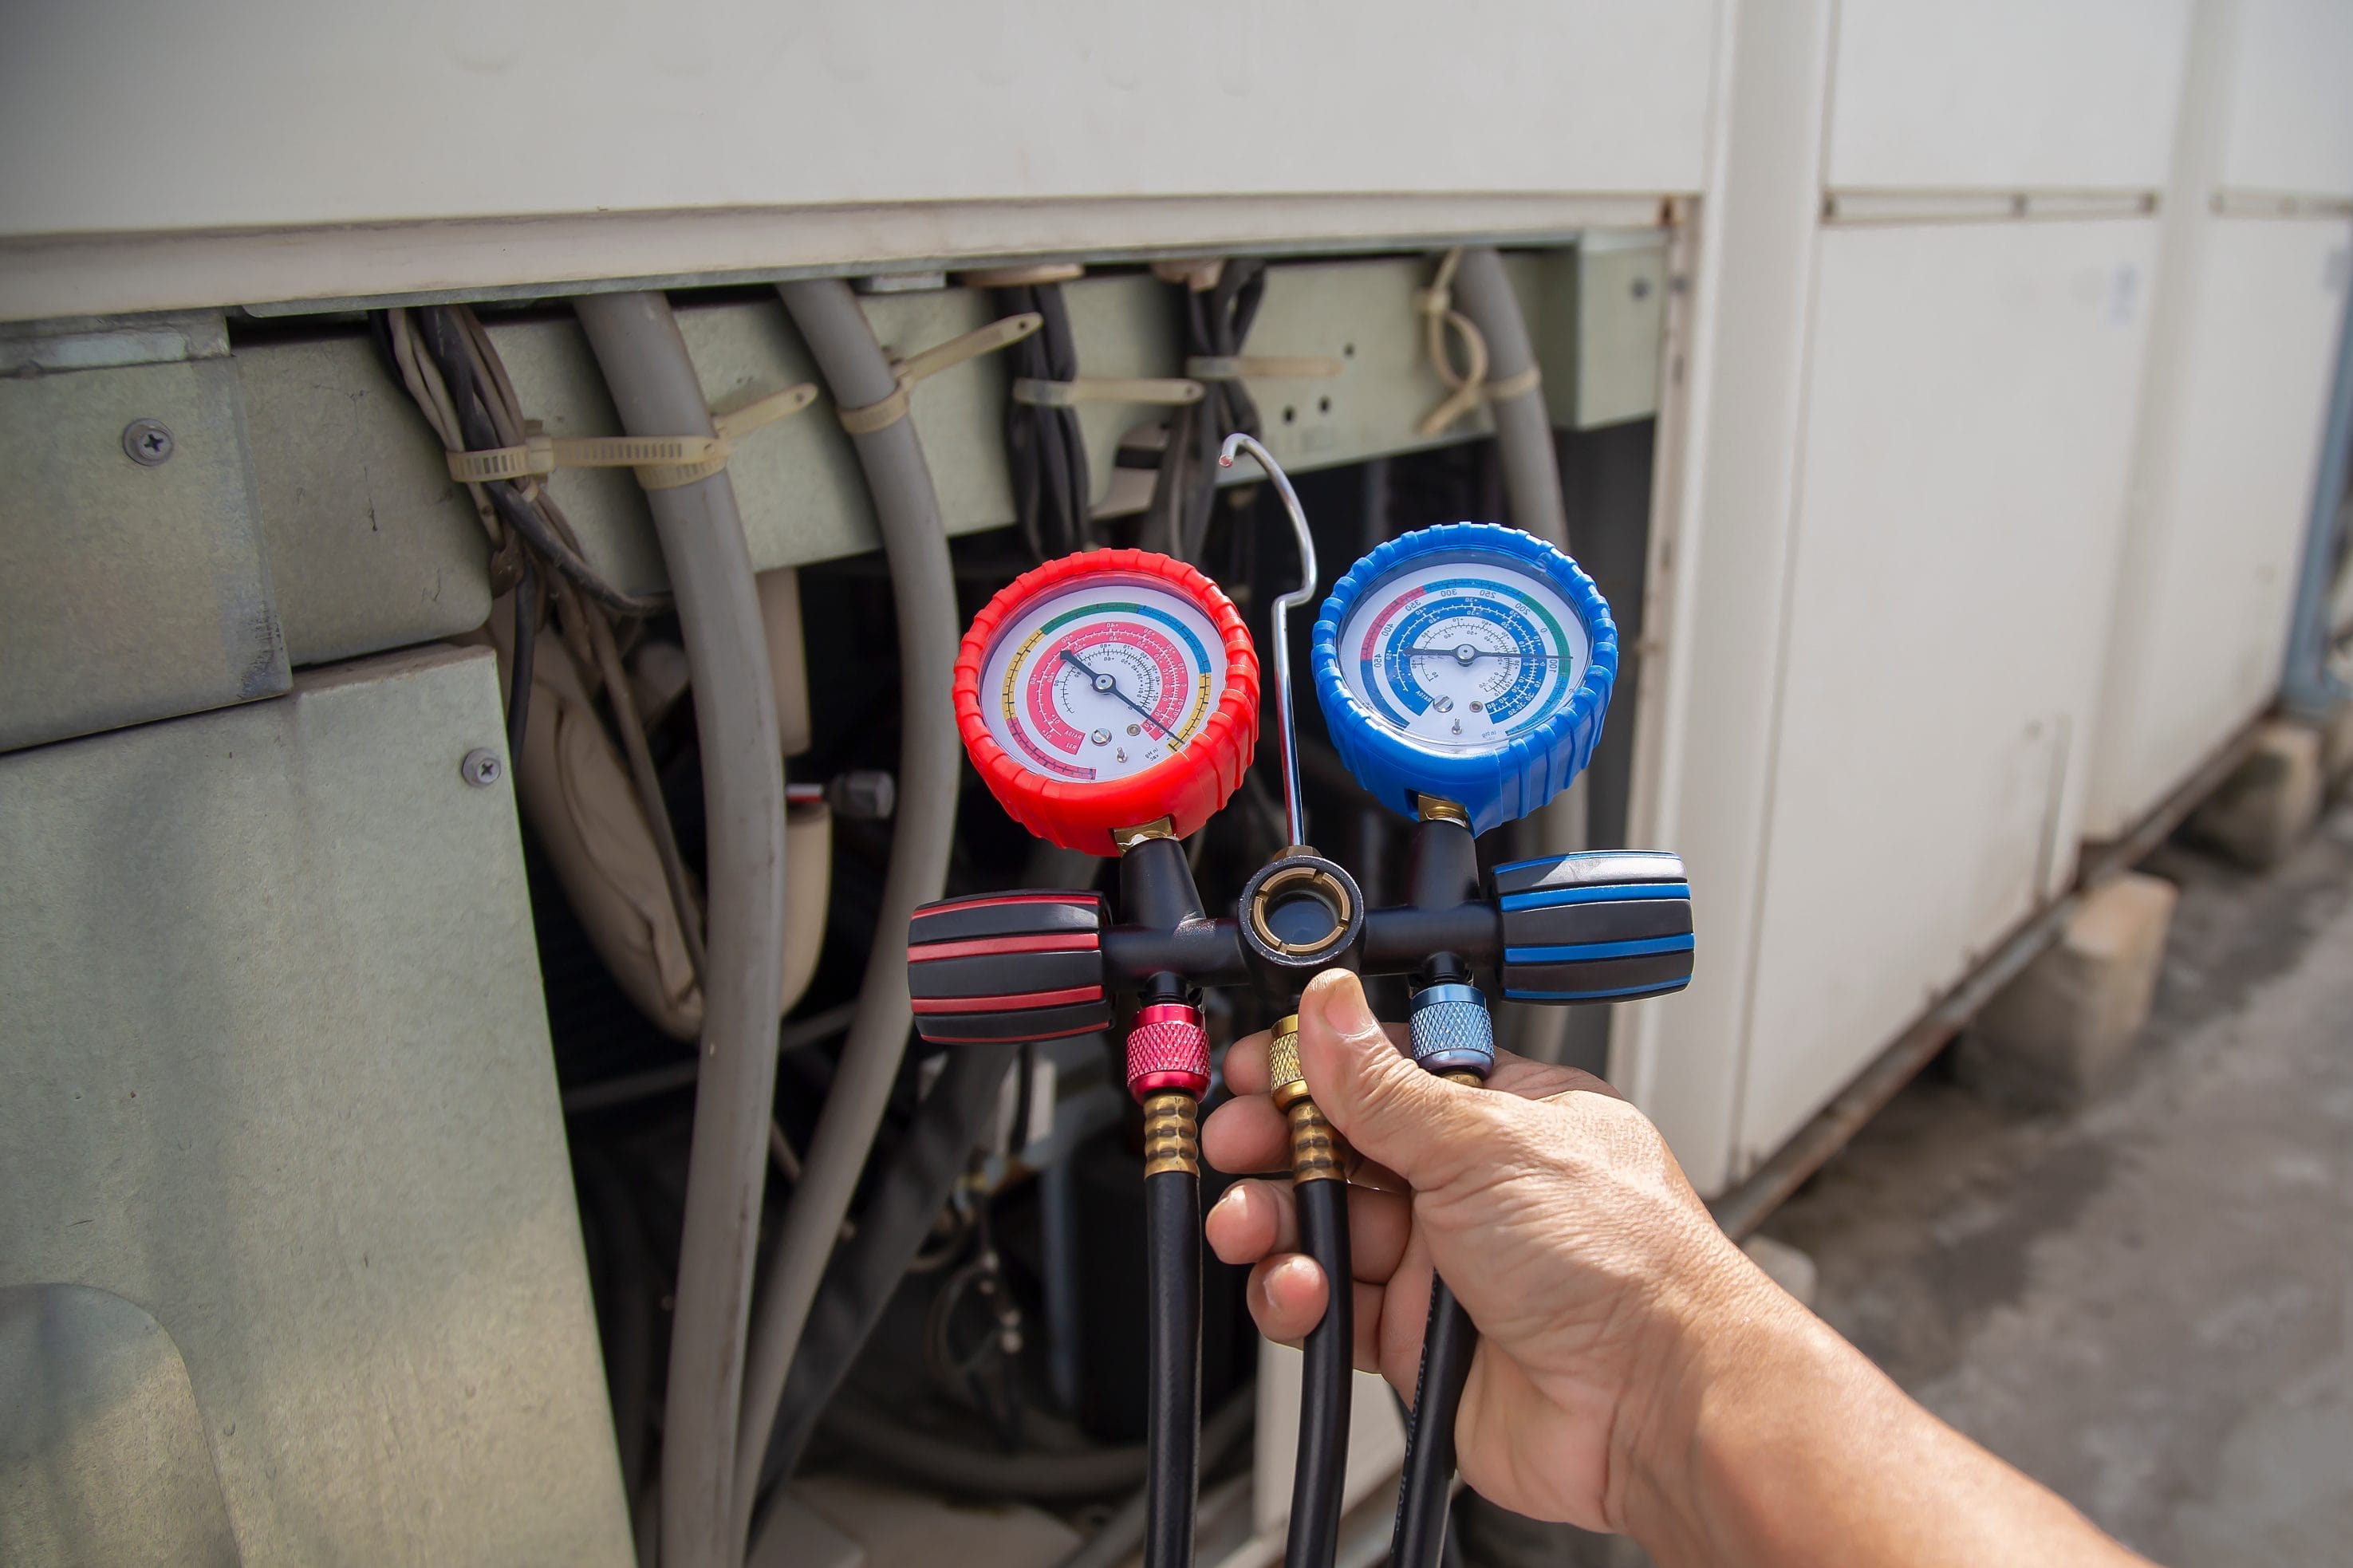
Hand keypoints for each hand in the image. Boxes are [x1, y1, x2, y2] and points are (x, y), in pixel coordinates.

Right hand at [1201, 968, 1784, 1534]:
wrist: (1653, 1407)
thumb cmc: (1623, 1266)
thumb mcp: (1484, 1145)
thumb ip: (1384, 1086)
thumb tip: (1329, 1007)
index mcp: (1502, 1115)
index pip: (1385, 1071)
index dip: (1312, 1067)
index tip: (1254, 1067)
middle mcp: (1472, 1187)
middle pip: (1340, 1150)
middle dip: (1277, 1145)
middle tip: (1236, 1143)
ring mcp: (1442, 1265)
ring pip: (1325, 1231)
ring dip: (1277, 1224)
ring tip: (1251, 1228)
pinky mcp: (1415, 1341)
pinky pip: (1331, 1311)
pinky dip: (1299, 1300)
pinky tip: (1298, 1291)